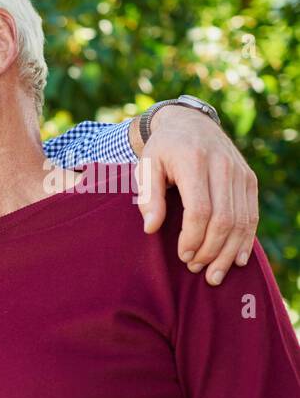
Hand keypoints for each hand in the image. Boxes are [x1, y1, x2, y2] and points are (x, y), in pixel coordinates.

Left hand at [136, 105, 258, 286]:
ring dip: (228, 251)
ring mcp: (240, 173)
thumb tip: (150, 228)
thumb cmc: (162, 149)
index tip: (183, 256)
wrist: (189, 122)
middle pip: (224, 219)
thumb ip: (148, 196)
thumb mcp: (146, 165)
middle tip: (195, 268)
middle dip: (210, 250)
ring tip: (214, 274)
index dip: (193, 238)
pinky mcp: (249, 179)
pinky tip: (236, 259)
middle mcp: (223, 167)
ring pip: (241, 220)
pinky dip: (245, 239)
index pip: (200, 209)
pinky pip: (251, 214)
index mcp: (195, 162)